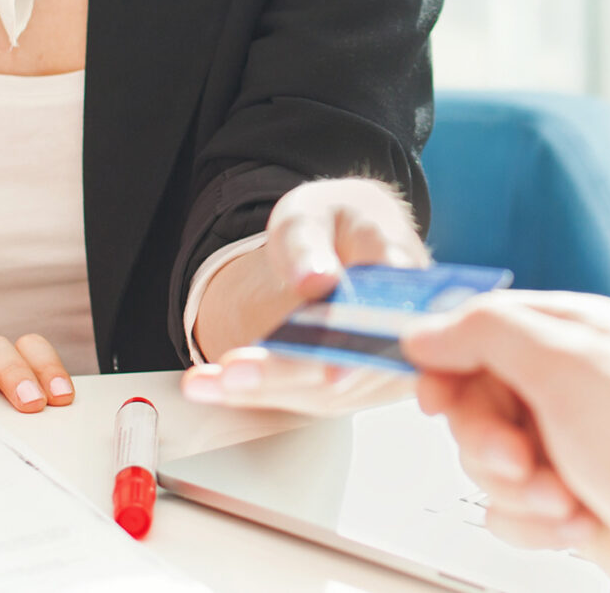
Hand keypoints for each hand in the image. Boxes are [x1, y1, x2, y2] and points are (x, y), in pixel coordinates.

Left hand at [180, 176, 428, 412]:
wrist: (350, 238)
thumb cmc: (334, 223)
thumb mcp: (312, 214)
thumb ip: (310, 245)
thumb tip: (317, 280)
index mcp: (405, 275)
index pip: (388, 320)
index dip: (357, 349)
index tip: (328, 372)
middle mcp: (405, 330)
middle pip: (351, 367)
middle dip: (287, 374)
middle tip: (232, 374)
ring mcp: (381, 365)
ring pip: (325, 393)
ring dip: (261, 391)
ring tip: (204, 383)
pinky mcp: (352, 386)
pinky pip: (305, 396)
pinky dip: (254, 393)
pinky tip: (208, 387)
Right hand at [405, 293, 609, 592]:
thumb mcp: (564, 365)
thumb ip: (485, 332)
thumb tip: (425, 329)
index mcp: (567, 333)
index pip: (473, 331)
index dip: (444, 366)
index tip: (435, 398)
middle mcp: (563, 384)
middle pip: (470, 405)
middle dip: (488, 444)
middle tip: (522, 457)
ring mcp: (562, 442)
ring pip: (483, 466)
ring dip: (519, 491)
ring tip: (565, 494)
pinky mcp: (562, 495)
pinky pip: (506, 511)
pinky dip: (536, 524)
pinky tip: (577, 519)